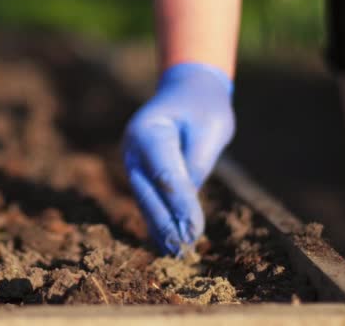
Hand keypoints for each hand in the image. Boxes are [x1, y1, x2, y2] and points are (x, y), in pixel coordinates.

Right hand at [122, 63, 234, 254]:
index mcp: (149, 130)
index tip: (194, 231)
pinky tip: (166, 242)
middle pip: (147, 191)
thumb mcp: (211, 128)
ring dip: (159, 226)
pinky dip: (157, 219)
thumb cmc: (204, 106)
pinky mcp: (140, 170)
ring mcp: (133, 159)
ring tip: (174, 253)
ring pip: (144, 198)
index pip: (165, 174)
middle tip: (182, 249)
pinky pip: (148, 197)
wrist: (186, 90)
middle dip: (165, 222)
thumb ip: (196, 162)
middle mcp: (133, 146)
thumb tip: (185, 202)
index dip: (179, 204)